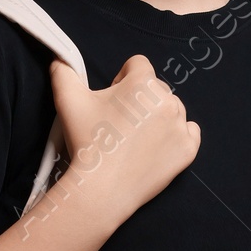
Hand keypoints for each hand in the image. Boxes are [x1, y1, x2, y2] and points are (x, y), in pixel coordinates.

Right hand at [49, 54, 198, 221]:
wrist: (101, 190)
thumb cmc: (87, 144)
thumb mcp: (68, 101)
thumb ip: (64, 72)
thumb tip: (59, 60)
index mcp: (143, 83)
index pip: (137, 65)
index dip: (121, 80)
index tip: (112, 102)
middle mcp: (167, 100)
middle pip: (156, 88)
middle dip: (140, 101)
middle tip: (120, 126)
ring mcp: (180, 126)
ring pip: (172, 109)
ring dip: (157, 118)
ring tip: (135, 140)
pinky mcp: (187, 149)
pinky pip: (190, 132)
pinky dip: (177, 137)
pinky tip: (156, 147)